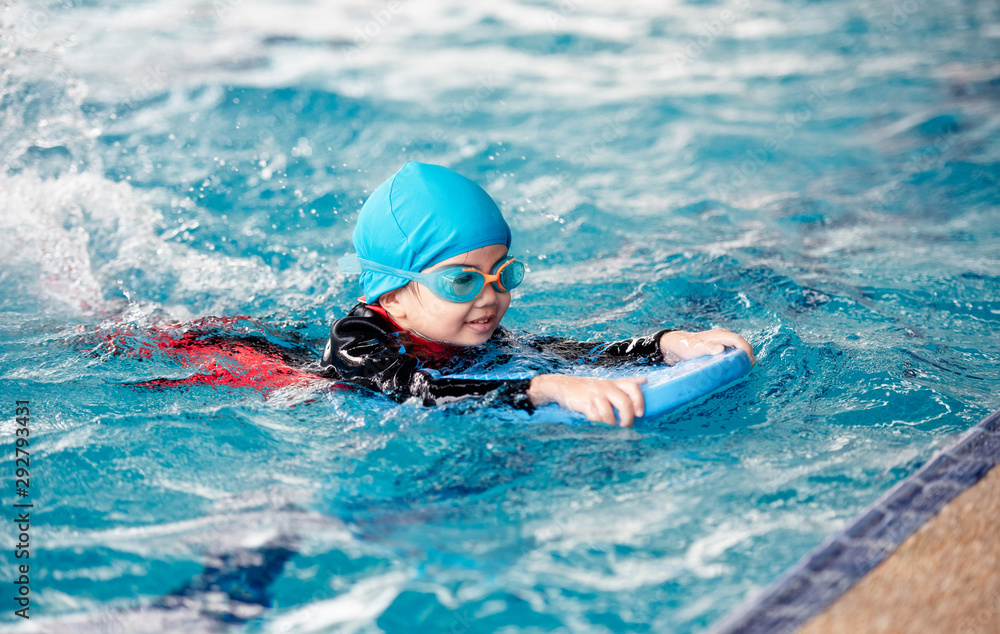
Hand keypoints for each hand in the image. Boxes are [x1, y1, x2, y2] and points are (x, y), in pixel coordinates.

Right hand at [527, 374, 646, 426]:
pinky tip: (597, 422)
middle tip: (625, 426)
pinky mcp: (584, 403)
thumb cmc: (590, 387)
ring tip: (610, 426)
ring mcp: (595, 395)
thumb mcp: (609, 382)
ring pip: (609, 414)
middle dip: (627, 419)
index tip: (639, 414)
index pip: (633, 388)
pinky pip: (595, 418)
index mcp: (614, 383)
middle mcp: (606, 387)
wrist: (564, 386)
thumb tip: (646, 379)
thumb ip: (627, 382)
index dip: (640, 401)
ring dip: (611, 424)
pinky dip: (598, 423)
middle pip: (625, 404)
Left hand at [659, 329, 755, 365]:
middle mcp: (723, 337)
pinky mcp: (720, 348)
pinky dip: (736, 359)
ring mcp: (722, 342)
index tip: (748, 362)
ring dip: (743, 358)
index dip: (746, 351)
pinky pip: (732, 352)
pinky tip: (734, 368)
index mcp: (720, 335)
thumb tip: (721, 349)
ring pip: (738, 349)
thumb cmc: (685, 346)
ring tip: (742, 370)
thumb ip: (707, 347)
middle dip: (748, 356)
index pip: (739, 341)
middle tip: (747, 369)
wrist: (676, 346)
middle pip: (742, 345)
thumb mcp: (695, 349)